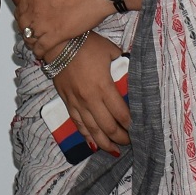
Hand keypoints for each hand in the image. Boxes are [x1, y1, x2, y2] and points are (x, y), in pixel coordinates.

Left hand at [13, 0, 114, 54]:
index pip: (20, 9)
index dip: (21, 16)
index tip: (25, 20)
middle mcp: (36, 10)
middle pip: (23, 24)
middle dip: (25, 29)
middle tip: (30, 33)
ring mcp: (45, 23)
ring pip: (29, 37)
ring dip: (31, 42)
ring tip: (35, 45)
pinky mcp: (57, 35)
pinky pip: (41, 47)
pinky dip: (39, 52)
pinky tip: (41, 53)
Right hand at [49, 33, 129, 151]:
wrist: (58, 44)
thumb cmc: (86, 45)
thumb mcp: (111, 50)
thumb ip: (122, 64)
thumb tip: (130, 72)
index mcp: (103, 87)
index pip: (120, 113)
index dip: (130, 124)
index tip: (138, 129)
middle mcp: (90, 99)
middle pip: (107, 126)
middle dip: (120, 137)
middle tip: (129, 142)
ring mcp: (77, 102)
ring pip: (92, 130)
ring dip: (104, 142)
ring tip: (114, 150)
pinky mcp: (67, 102)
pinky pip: (77, 123)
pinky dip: (86, 135)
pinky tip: (93, 144)